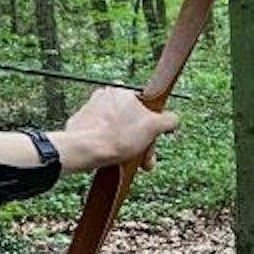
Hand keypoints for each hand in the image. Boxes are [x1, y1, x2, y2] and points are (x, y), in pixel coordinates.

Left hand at [61, 87, 177, 170]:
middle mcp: (104, 96)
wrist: (84, 150)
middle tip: (143, 159)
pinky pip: (100, 135)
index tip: (152, 143)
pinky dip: (107, 146)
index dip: (151, 129)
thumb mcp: (153, 127)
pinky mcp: (80, 125)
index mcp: (122, 91)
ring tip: (126, 162)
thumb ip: (168, 120)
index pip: (144, 108)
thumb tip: (174, 119)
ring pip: (115, 130)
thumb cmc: (115, 137)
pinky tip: (110, 158)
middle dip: (139, 142)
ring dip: (125, 146)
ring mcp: (90, 110)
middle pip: (130, 121)